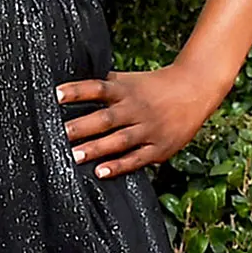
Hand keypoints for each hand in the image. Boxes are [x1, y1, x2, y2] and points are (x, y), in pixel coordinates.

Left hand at [55, 60, 229, 179]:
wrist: (195, 89)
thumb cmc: (154, 86)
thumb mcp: (129, 80)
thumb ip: (104, 84)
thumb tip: (70, 85)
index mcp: (125, 90)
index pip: (97, 88)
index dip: (77, 91)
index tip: (56, 95)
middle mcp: (135, 109)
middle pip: (106, 118)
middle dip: (82, 127)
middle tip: (59, 134)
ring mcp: (148, 129)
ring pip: (119, 140)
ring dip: (96, 149)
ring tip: (73, 156)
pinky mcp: (159, 147)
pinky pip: (136, 158)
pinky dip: (119, 166)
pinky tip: (100, 172)